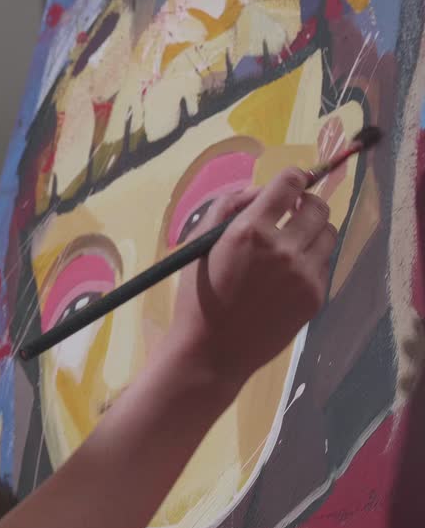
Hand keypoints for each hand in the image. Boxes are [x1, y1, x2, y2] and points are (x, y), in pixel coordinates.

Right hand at [167, 167, 336, 391]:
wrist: (212, 350)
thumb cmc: (197, 296)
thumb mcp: (198, 244)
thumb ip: (225, 208)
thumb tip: (256, 191)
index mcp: (250, 230)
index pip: (289, 184)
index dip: (293, 177)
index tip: (290, 182)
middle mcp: (284, 248)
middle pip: (318, 207)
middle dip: (306, 202)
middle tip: (293, 210)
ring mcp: (304, 274)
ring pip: (329, 234)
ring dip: (314, 230)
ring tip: (294, 241)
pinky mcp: (315, 297)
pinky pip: (324, 265)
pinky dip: (311, 260)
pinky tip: (288, 273)